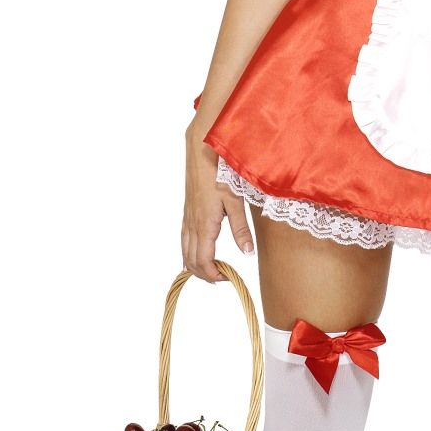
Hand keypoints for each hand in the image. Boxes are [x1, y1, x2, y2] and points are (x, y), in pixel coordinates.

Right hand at [182, 134, 254, 278]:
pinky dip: (188, 252)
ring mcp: (187, 218)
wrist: (201, 152)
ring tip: (210, 270)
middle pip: (190, 260)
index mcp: (205, 225)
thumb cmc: (220, 173)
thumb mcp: (236, 202)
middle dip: (203, 274)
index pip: (203, 260)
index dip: (212, 274)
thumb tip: (247, 253)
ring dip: (194, 264)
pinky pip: (183, 238)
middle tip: (220, 278)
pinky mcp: (187, 211)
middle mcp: (192, 224)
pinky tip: (195, 251)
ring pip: (184, 250)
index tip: (226, 278)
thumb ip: (241, 229)